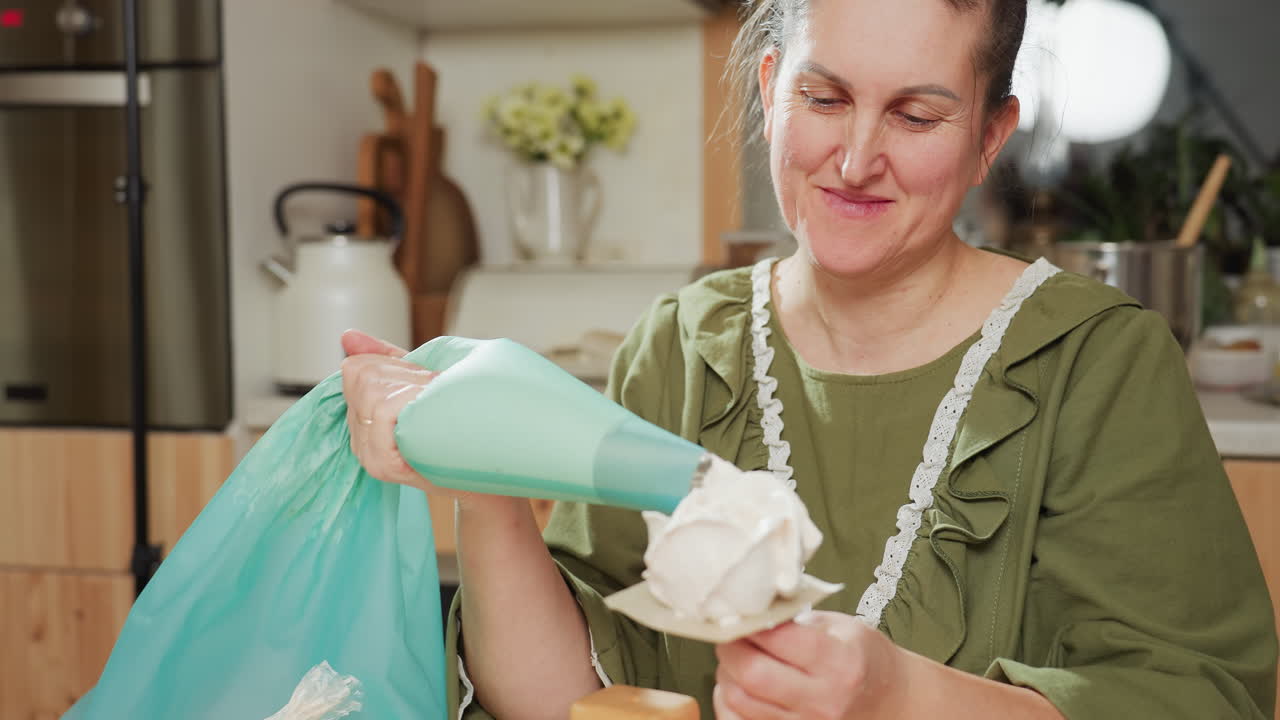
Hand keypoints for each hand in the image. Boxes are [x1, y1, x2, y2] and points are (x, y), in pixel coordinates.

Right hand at [341, 329, 481, 498]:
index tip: (424, 381)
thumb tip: (349, 336)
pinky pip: (382, 411)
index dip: (392, 366)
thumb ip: (386, 359)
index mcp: (364, 418)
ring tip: (436, 407)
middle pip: (363, 377)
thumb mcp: (421, 387)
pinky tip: (431, 416)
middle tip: (434, 396)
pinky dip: (409, 402)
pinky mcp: (381, 463)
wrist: (485, 479)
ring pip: (373, 391)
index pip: (355, 369)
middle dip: (404, 376)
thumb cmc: (455, 435)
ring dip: (413, 388)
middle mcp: (359, 438)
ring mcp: (367, 453)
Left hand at [713, 610, 909, 719]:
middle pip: (753, 674)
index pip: (779, 640)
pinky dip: (728, 702)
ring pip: (739, 701)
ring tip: (733, 656)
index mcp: (840, 663)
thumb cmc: (863, 657)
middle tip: (728, 633)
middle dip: (730, 648)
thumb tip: (748, 610)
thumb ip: (796, 619)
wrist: (889, 702)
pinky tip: (736, 685)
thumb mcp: (840, 626)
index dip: (750, 623)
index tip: (739, 612)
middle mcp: (823, 701)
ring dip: (726, 673)